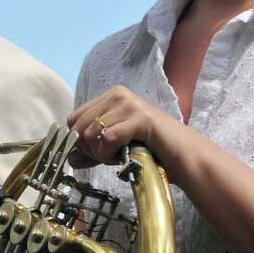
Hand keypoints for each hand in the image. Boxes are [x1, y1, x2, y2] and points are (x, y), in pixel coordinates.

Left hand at [66, 85, 188, 172]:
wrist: (183, 156)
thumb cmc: (150, 150)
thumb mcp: (113, 146)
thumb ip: (91, 150)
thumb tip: (70, 157)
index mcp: (109, 97)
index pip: (73, 119)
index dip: (79, 142)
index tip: (97, 154)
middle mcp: (117, 95)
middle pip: (79, 127)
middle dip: (89, 150)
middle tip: (110, 157)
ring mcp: (129, 104)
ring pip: (91, 134)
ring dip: (102, 154)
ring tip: (121, 155)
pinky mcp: (140, 118)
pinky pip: (108, 138)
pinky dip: (111, 155)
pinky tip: (125, 155)